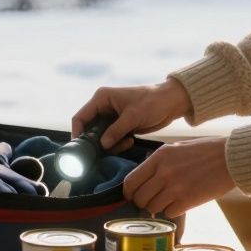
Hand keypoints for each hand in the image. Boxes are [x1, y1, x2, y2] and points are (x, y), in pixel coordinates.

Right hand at [71, 78, 192, 151]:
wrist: (172, 103)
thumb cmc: (153, 102)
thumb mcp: (133, 116)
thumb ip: (116, 130)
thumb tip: (102, 145)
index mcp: (102, 98)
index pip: (81, 117)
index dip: (78, 132)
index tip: (80, 148)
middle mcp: (103, 107)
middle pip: (90, 129)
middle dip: (97, 142)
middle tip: (105, 151)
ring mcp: (112, 118)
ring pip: (101, 137)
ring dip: (111, 144)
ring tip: (126, 143)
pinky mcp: (120, 126)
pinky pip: (112, 139)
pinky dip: (118, 144)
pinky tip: (130, 141)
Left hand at [123, 137, 234, 217]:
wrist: (231, 158)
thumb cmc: (205, 151)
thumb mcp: (176, 148)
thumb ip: (158, 163)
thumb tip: (144, 179)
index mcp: (158, 157)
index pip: (130, 181)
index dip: (129, 193)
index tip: (134, 196)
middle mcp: (163, 173)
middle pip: (139, 198)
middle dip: (142, 203)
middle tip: (151, 202)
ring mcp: (175, 188)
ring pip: (152, 208)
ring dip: (158, 208)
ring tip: (169, 201)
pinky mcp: (188, 201)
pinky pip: (169, 213)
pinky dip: (173, 211)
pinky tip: (181, 203)